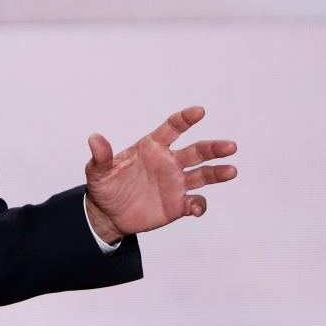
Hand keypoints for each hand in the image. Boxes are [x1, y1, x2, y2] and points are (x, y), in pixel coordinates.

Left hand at [84, 106, 237, 242]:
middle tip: (230, 146)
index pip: (172, 128)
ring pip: (203, 174)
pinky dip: (199, 205)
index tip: (199, 111)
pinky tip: (195, 208)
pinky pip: (195, 202)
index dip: (186, 119)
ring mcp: (175, 183)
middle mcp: (169, 162)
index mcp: (151, 147)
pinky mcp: (177, 204)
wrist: (108, 214)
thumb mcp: (98, 172)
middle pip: (196, 151)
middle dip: (213, 148)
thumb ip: (101, 156)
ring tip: (231, 171)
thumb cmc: (105, 186)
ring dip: (218, 173)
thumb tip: (94, 138)